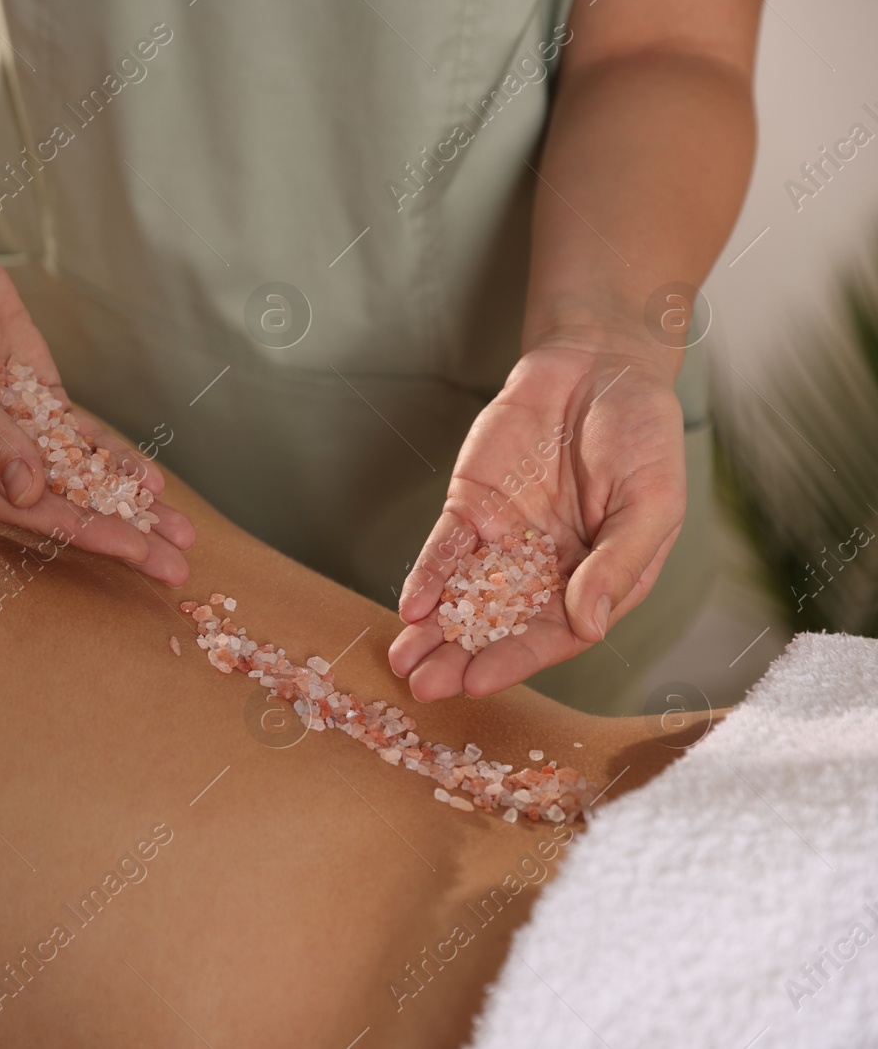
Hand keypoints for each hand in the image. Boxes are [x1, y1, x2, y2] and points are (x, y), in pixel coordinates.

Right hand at [0, 244, 194, 583]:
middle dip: (122, 534)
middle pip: (62, 507)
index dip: (81, 530)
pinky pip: (84, 440)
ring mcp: (19, 434)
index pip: (25, 511)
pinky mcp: (41, 406)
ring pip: (81, 479)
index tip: (132, 549)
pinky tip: (152, 483)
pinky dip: (117, 460)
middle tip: (174, 568)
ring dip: (131, 506)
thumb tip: (28, 493)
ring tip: (182, 534)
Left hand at [388, 337, 686, 699]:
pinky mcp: (472, 507)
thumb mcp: (651, 500)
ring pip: (464, 596)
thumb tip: (587, 624)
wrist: (600, 366)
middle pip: (499, 625)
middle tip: (424, 688)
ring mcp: (506, 540)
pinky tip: (409, 607)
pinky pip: (445, 550)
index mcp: (598, 580)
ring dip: (434, 631)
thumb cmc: (642, 436)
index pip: (554, 634)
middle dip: (460, 658)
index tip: (478, 683)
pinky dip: (426, 578)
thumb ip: (619, 562)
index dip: (515, 660)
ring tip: (403, 663)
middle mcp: (547, 570)